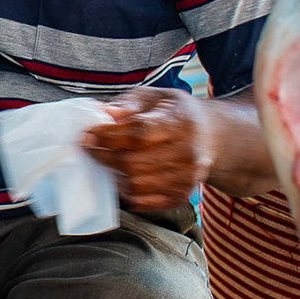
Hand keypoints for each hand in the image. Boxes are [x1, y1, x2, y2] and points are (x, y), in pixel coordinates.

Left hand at [80, 87, 213, 212]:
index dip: (108, 136)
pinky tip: (124, 178)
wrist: (210, 136)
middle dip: (104, 156)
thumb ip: (129, 103)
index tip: (89, 134)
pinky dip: (129, 193)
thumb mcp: (155, 96)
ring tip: (108, 162)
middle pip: (133, 162)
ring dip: (115, 175)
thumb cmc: (175, 114)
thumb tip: (106, 113)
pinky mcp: (181, 195)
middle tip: (90, 148)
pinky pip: (146, 202)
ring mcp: (186, 177)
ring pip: (136, 185)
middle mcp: (187, 152)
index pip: (137, 134)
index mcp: (180, 122)